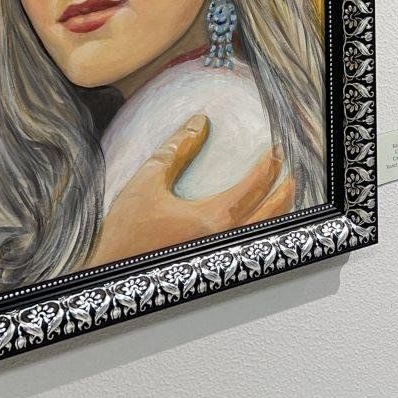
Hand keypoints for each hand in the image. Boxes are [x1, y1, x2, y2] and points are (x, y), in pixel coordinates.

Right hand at [83, 115, 293, 269]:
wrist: (107, 275)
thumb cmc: (125, 232)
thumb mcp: (146, 182)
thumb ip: (178, 149)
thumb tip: (201, 122)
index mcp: (212, 220)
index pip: (254, 188)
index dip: (269, 167)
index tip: (275, 152)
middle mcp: (223, 242)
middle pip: (270, 215)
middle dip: (285, 191)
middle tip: (289, 173)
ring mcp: (219, 258)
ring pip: (262, 234)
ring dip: (277, 214)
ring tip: (281, 196)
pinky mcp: (212, 269)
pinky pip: (247, 247)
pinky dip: (259, 231)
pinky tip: (254, 222)